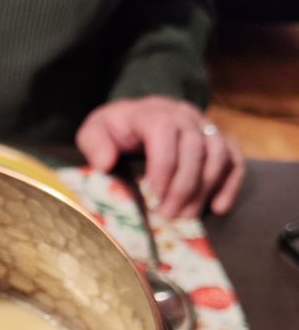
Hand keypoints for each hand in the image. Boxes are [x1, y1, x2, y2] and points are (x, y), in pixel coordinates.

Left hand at [75, 96, 244, 218]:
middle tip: (168, 216)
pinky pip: (235, 159)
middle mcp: (184, 115)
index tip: (154, 195)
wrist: (134, 118)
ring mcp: (205, 126)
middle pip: (195, 146)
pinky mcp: (217, 141)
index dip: (163, 164)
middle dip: (183, 185)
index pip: (165, 131)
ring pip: (218, 152)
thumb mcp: (94, 131)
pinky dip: (230, 183)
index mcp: (153, 111)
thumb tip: (105, 164)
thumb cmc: (113, 130)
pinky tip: (219, 208)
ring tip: (186, 217)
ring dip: (204, 188)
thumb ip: (94, 144)